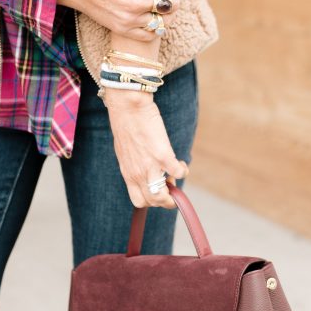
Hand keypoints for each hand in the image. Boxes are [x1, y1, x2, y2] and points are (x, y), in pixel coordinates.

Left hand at [103, 87, 188, 208]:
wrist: (128, 109)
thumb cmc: (126, 125)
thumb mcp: (126, 151)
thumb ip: (135, 164)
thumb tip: (149, 169)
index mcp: (128, 173)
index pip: (139, 200)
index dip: (152, 200)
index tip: (158, 189)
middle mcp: (137, 174)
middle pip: (153, 202)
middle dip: (165, 199)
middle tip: (170, 184)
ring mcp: (150, 167)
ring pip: (163, 197)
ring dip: (174, 191)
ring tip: (175, 175)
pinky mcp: (162, 156)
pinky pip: (179, 173)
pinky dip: (183, 170)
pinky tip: (181, 162)